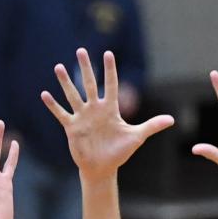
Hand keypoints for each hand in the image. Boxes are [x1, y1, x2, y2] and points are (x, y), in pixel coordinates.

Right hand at [41, 48, 172, 180]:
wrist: (103, 168)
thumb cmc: (119, 152)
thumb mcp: (137, 137)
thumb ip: (152, 126)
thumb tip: (172, 120)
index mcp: (110, 109)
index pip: (111, 85)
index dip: (110, 70)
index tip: (108, 54)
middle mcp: (95, 109)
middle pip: (90, 84)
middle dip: (86, 68)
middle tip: (80, 50)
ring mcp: (83, 117)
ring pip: (73, 95)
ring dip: (66, 82)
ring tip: (58, 67)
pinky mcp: (72, 128)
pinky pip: (61, 114)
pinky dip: (53, 105)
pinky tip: (44, 94)